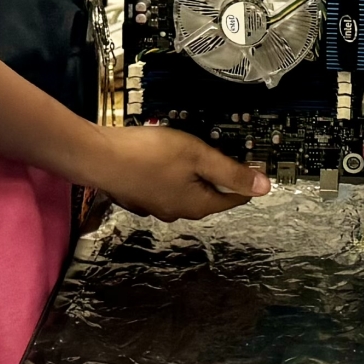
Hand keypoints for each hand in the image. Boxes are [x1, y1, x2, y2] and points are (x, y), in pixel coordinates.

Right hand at [82, 123, 271, 220]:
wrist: (97, 156)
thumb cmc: (150, 154)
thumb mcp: (198, 156)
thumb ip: (231, 171)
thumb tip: (266, 188)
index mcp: (197, 205)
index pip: (233, 198)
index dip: (246, 180)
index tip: (252, 162)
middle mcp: (177, 212)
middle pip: (209, 195)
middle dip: (220, 176)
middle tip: (224, 151)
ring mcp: (154, 207)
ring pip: (186, 191)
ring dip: (194, 175)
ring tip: (195, 151)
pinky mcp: (137, 197)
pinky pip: (165, 187)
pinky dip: (172, 174)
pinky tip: (165, 158)